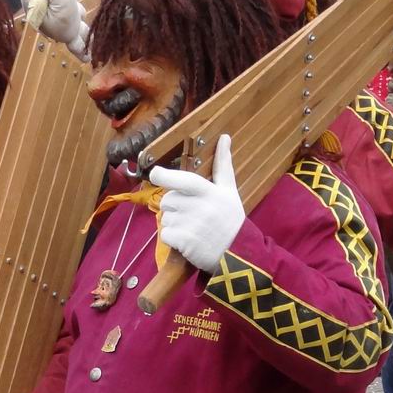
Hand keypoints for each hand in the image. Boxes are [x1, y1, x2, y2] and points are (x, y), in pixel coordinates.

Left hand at [150, 134, 244, 273]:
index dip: (165, 176)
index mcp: (208, 192)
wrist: (235, 254)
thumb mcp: (229, 191)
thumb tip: (224, 137)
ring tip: (192, 229)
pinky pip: (165, 234)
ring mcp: (190, 225)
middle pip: (168, 200)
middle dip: (174, 207)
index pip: (182, 180)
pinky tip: (187, 241)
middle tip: (192, 215)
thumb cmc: (230, 220)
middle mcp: (199, 206)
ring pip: (165, 218)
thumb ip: (223, 165)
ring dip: (173, 224)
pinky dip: (172, 239)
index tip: (156, 174)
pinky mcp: (183, 242)